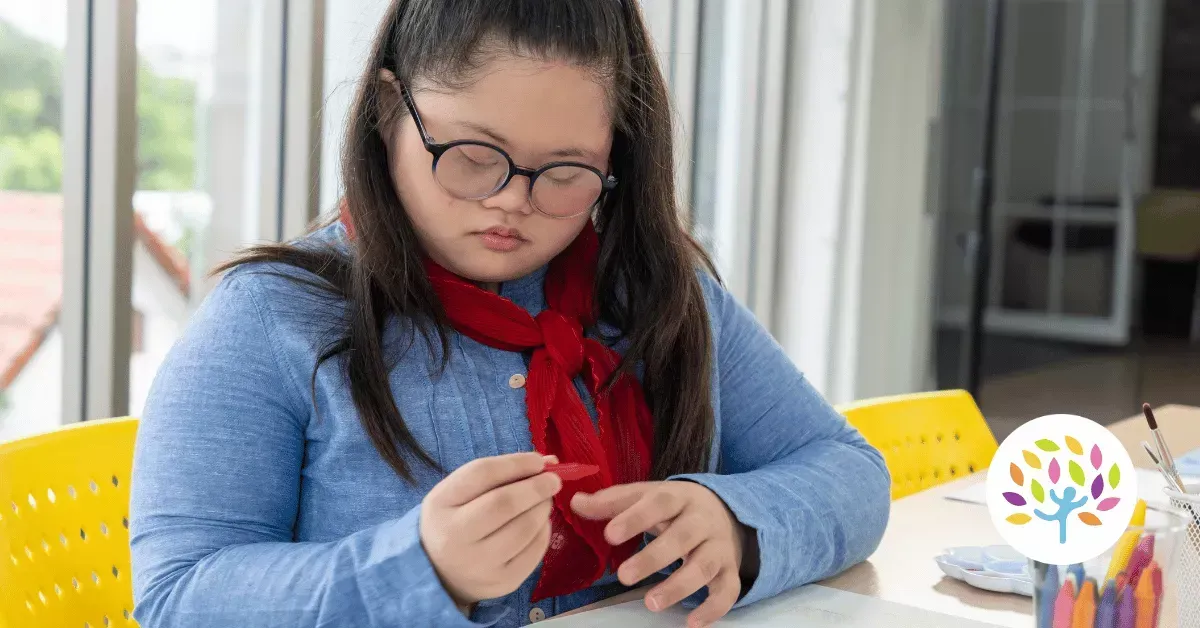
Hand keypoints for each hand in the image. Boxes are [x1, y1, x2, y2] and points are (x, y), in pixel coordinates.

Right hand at [420, 452, 562, 606]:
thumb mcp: (459, 491)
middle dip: (536, 487)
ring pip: (524, 529)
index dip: (516, 463)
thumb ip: (498, 473)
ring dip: (543, 508)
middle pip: (504, 504)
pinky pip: (535, 551)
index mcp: (441, 504)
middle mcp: (455, 537)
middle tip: (553, 480)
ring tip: (544, 501)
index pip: (481, 474)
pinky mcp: (502, 582)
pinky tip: (540, 523)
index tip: (538, 460)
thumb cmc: (455, 520)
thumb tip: (548, 461)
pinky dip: (544, 531)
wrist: (439, 573)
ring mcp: (479, 564)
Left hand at [571, 481, 752, 627]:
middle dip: (653, 557)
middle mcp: (702, 520)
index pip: (660, 502)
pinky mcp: (729, 570)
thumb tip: (576, 503)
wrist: (727, 511)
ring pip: (704, 566)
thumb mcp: (647, 496)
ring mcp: (718, 546)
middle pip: (682, 536)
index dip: (636, 517)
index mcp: (679, 497)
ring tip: (651, 603)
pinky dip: (713, 609)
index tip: (610, 535)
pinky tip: (692, 623)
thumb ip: (613, 502)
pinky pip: (727, 591)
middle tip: (624, 576)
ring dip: (679, 586)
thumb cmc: (675, 507)